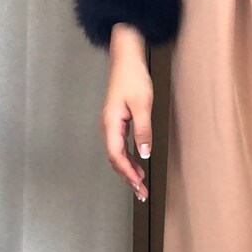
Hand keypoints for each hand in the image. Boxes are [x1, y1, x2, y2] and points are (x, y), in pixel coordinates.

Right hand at [102, 24, 152, 201]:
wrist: (126, 59)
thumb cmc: (133, 78)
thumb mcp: (142, 104)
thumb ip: (143, 130)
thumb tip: (144, 152)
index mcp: (110, 123)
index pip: (116, 155)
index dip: (126, 173)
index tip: (138, 185)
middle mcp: (107, 126)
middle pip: (115, 159)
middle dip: (127, 177)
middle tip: (141, 192)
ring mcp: (111, 125)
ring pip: (117, 154)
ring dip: (128, 170)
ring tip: (140, 184)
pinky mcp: (117, 122)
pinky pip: (120, 146)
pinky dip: (129, 159)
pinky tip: (138, 165)